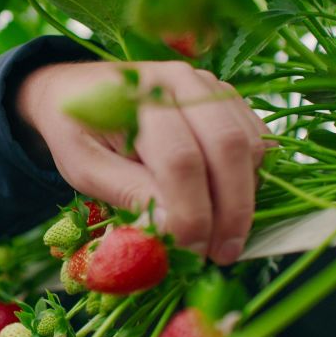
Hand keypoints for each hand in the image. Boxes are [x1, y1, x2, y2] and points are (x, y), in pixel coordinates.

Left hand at [16, 61, 269, 263]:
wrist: (78, 90)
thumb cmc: (77, 132)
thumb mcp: (84, 168)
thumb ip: (128, 194)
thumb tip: (175, 230)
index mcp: (136, 97)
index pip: (180, 160)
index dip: (192, 213)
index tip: (191, 251)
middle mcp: (179, 82)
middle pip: (227, 147)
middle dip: (231, 210)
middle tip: (222, 254)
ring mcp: (208, 86)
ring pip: (250, 144)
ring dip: (244, 197)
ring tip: (222, 236)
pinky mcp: (225, 97)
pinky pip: (257, 139)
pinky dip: (251, 177)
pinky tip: (227, 204)